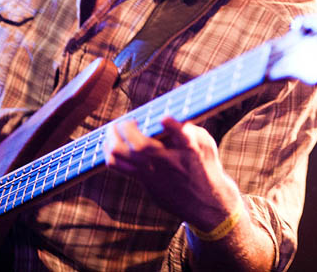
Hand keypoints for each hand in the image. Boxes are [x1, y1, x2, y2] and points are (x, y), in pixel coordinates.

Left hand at [103, 116, 240, 230]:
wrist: (206, 201)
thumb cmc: (205, 166)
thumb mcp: (205, 144)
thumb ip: (187, 128)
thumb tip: (167, 115)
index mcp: (189, 149)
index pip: (181, 137)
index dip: (171, 126)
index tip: (164, 118)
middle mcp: (168, 162)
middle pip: (139, 146)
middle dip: (127, 127)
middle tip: (126, 121)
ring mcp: (152, 174)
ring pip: (119, 155)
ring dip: (112, 138)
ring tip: (114, 131)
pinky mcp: (144, 182)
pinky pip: (118, 165)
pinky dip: (110, 151)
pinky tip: (113, 143)